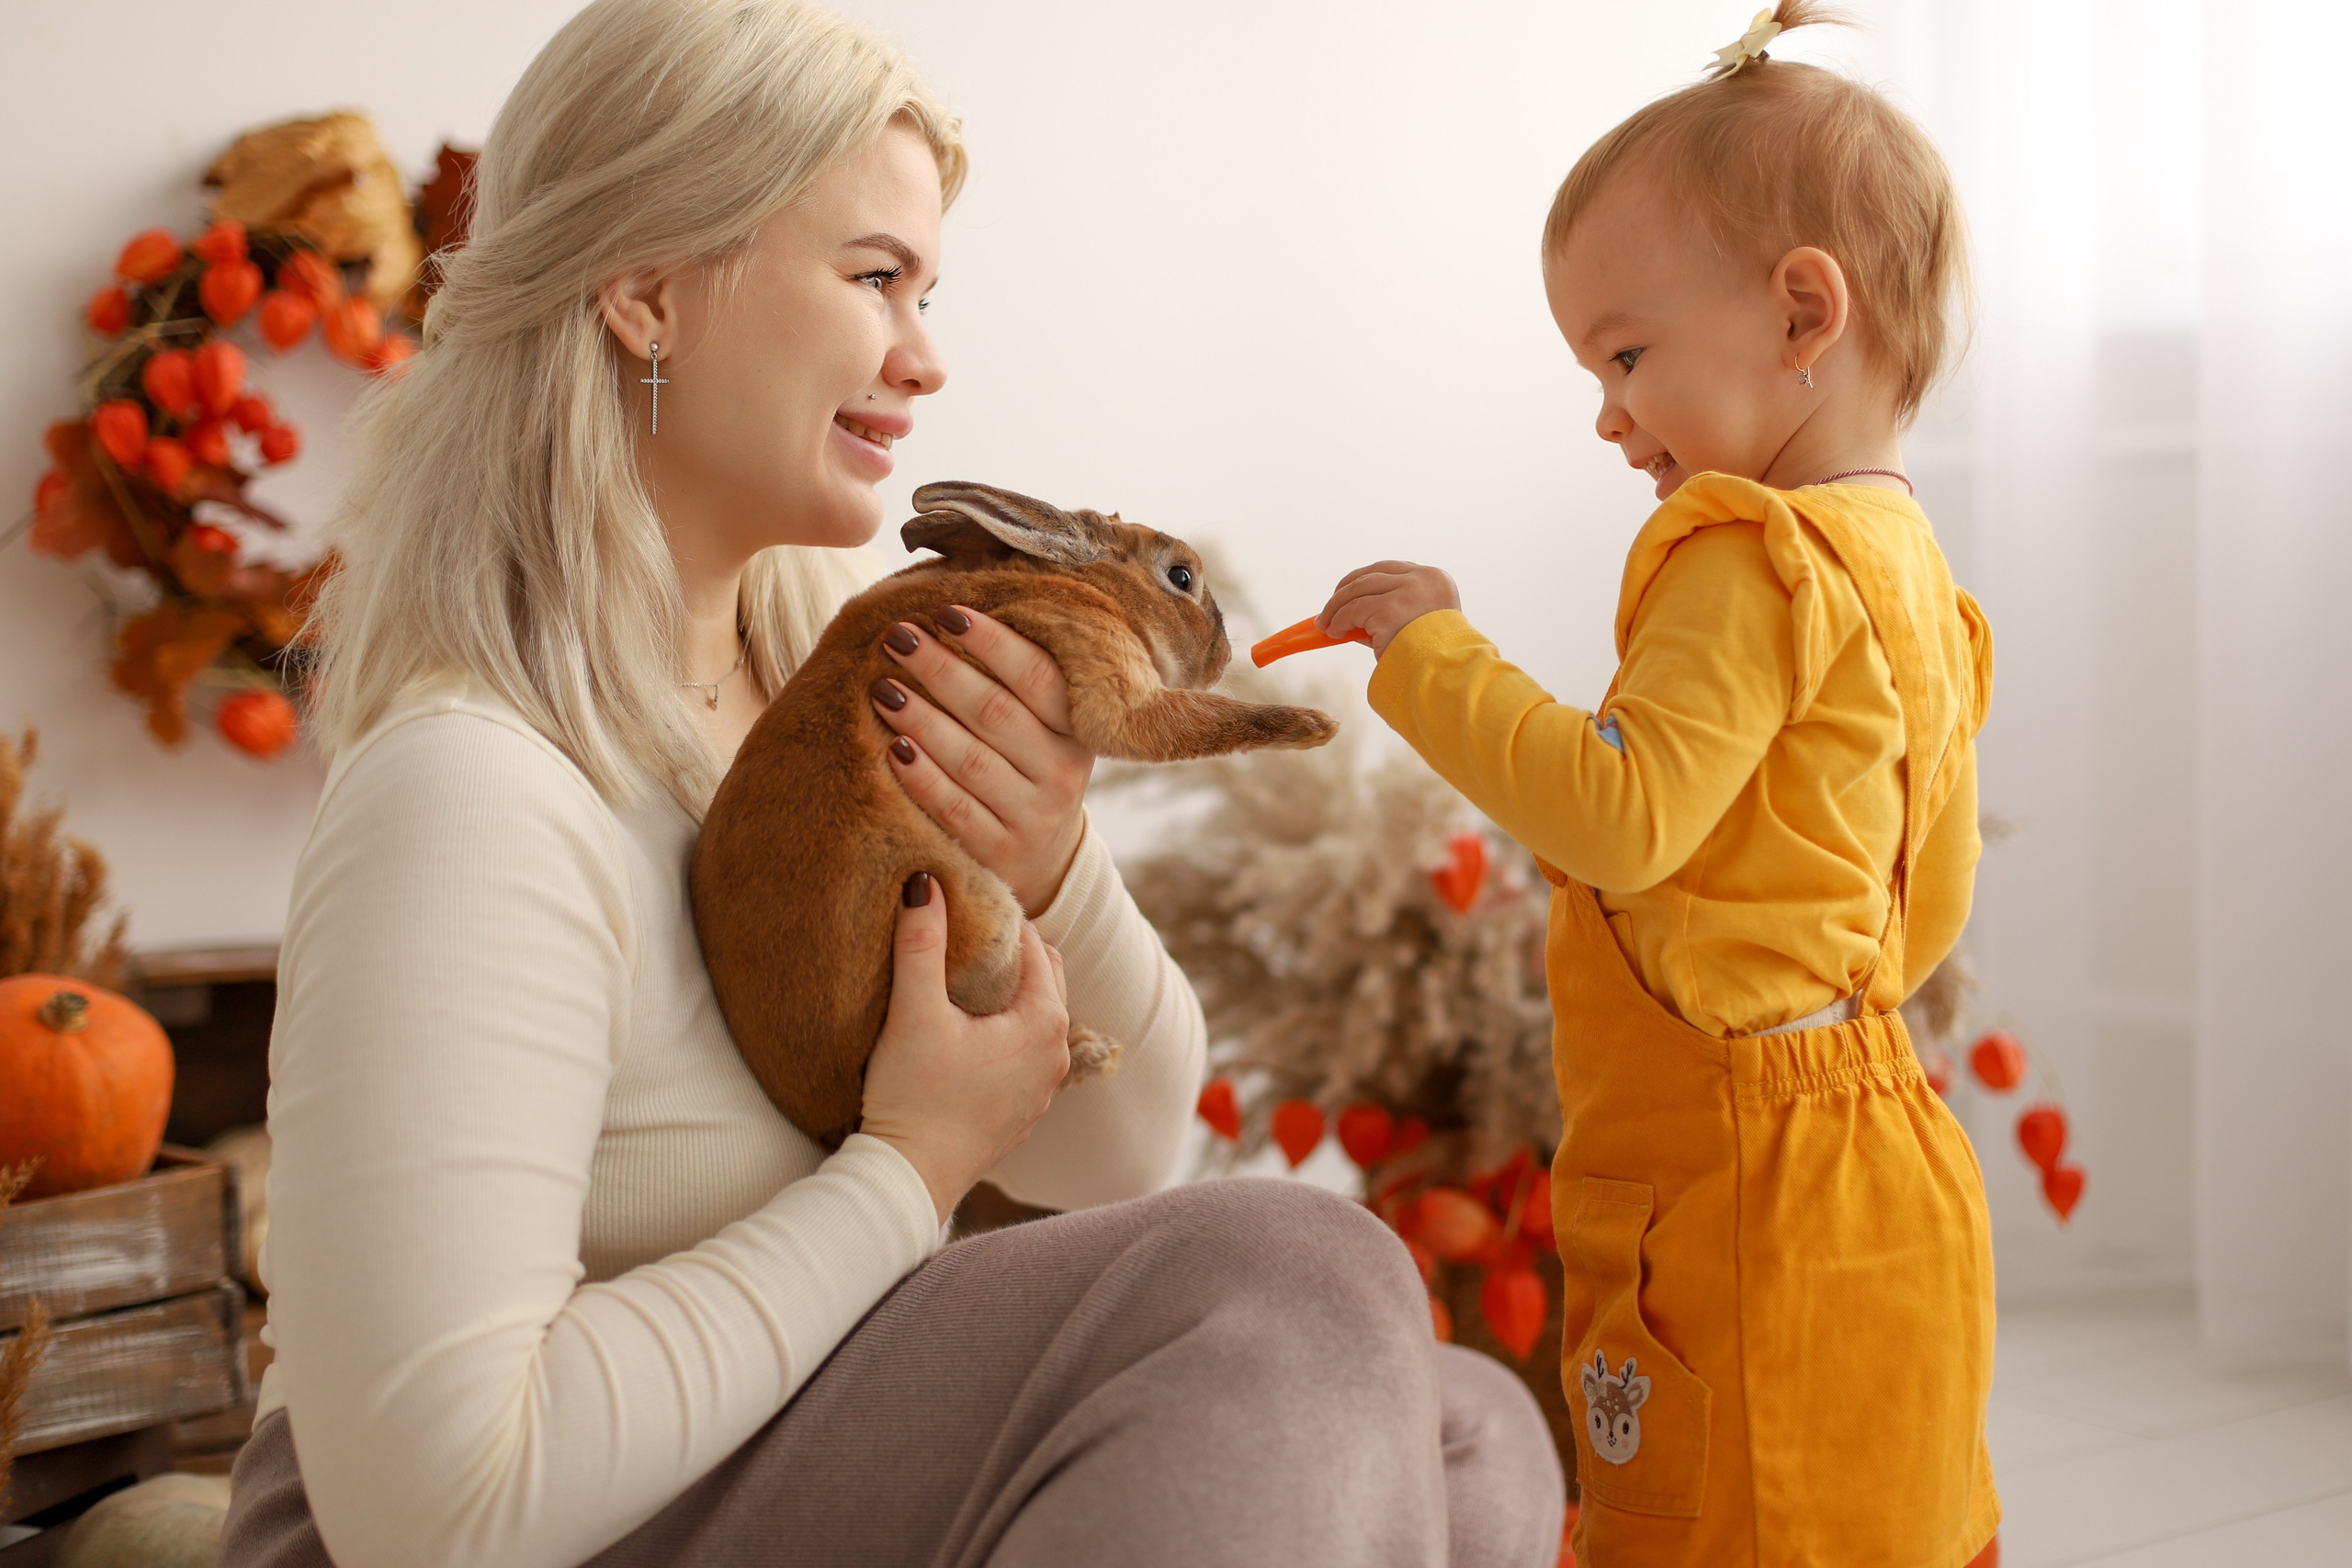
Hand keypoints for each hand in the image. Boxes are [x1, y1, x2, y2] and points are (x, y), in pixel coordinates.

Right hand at [859, 873, 1071, 1223]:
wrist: (909, 1179)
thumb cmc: (914, 1096)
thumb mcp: (914, 1012)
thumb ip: (920, 944)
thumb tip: (925, 880)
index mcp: (1043, 1021)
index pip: (1033, 946)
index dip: (999, 920)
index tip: (965, 903)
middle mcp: (1056, 1053)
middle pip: (1042, 979)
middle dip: (1011, 954)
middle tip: (965, 935)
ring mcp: (1043, 1087)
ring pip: (1034, 1018)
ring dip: (1008, 994)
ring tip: (964, 977)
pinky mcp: (1022, 1111)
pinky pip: (1023, 1053)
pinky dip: (1005, 1031)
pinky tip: (967, 1030)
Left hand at [870, 608, 1092, 914]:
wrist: (1041, 856)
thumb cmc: (1025, 766)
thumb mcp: (1042, 725)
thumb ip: (1014, 679)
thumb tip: (952, 605)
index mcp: (1076, 728)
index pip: (1038, 675)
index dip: (993, 641)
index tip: (946, 611)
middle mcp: (1062, 772)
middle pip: (996, 712)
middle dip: (941, 669)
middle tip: (898, 636)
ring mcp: (1033, 816)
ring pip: (972, 760)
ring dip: (922, 719)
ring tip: (881, 687)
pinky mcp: (1001, 853)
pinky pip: (955, 809)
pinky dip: (922, 777)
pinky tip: (891, 748)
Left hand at [1316, 561, 1460, 655]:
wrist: (1446, 676)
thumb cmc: (1434, 658)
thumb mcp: (1418, 625)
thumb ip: (1391, 613)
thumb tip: (1352, 617)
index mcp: (1435, 579)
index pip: (1391, 569)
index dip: (1364, 579)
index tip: (1347, 591)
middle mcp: (1422, 579)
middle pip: (1371, 575)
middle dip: (1344, 592)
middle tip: (1328, 611)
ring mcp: (1406, 592)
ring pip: (1358, 589)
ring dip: (1336, 607)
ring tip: (1326, 625)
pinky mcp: (1389, 610)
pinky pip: (1353, 610)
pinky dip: (1338, 620)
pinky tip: (1334, 633)